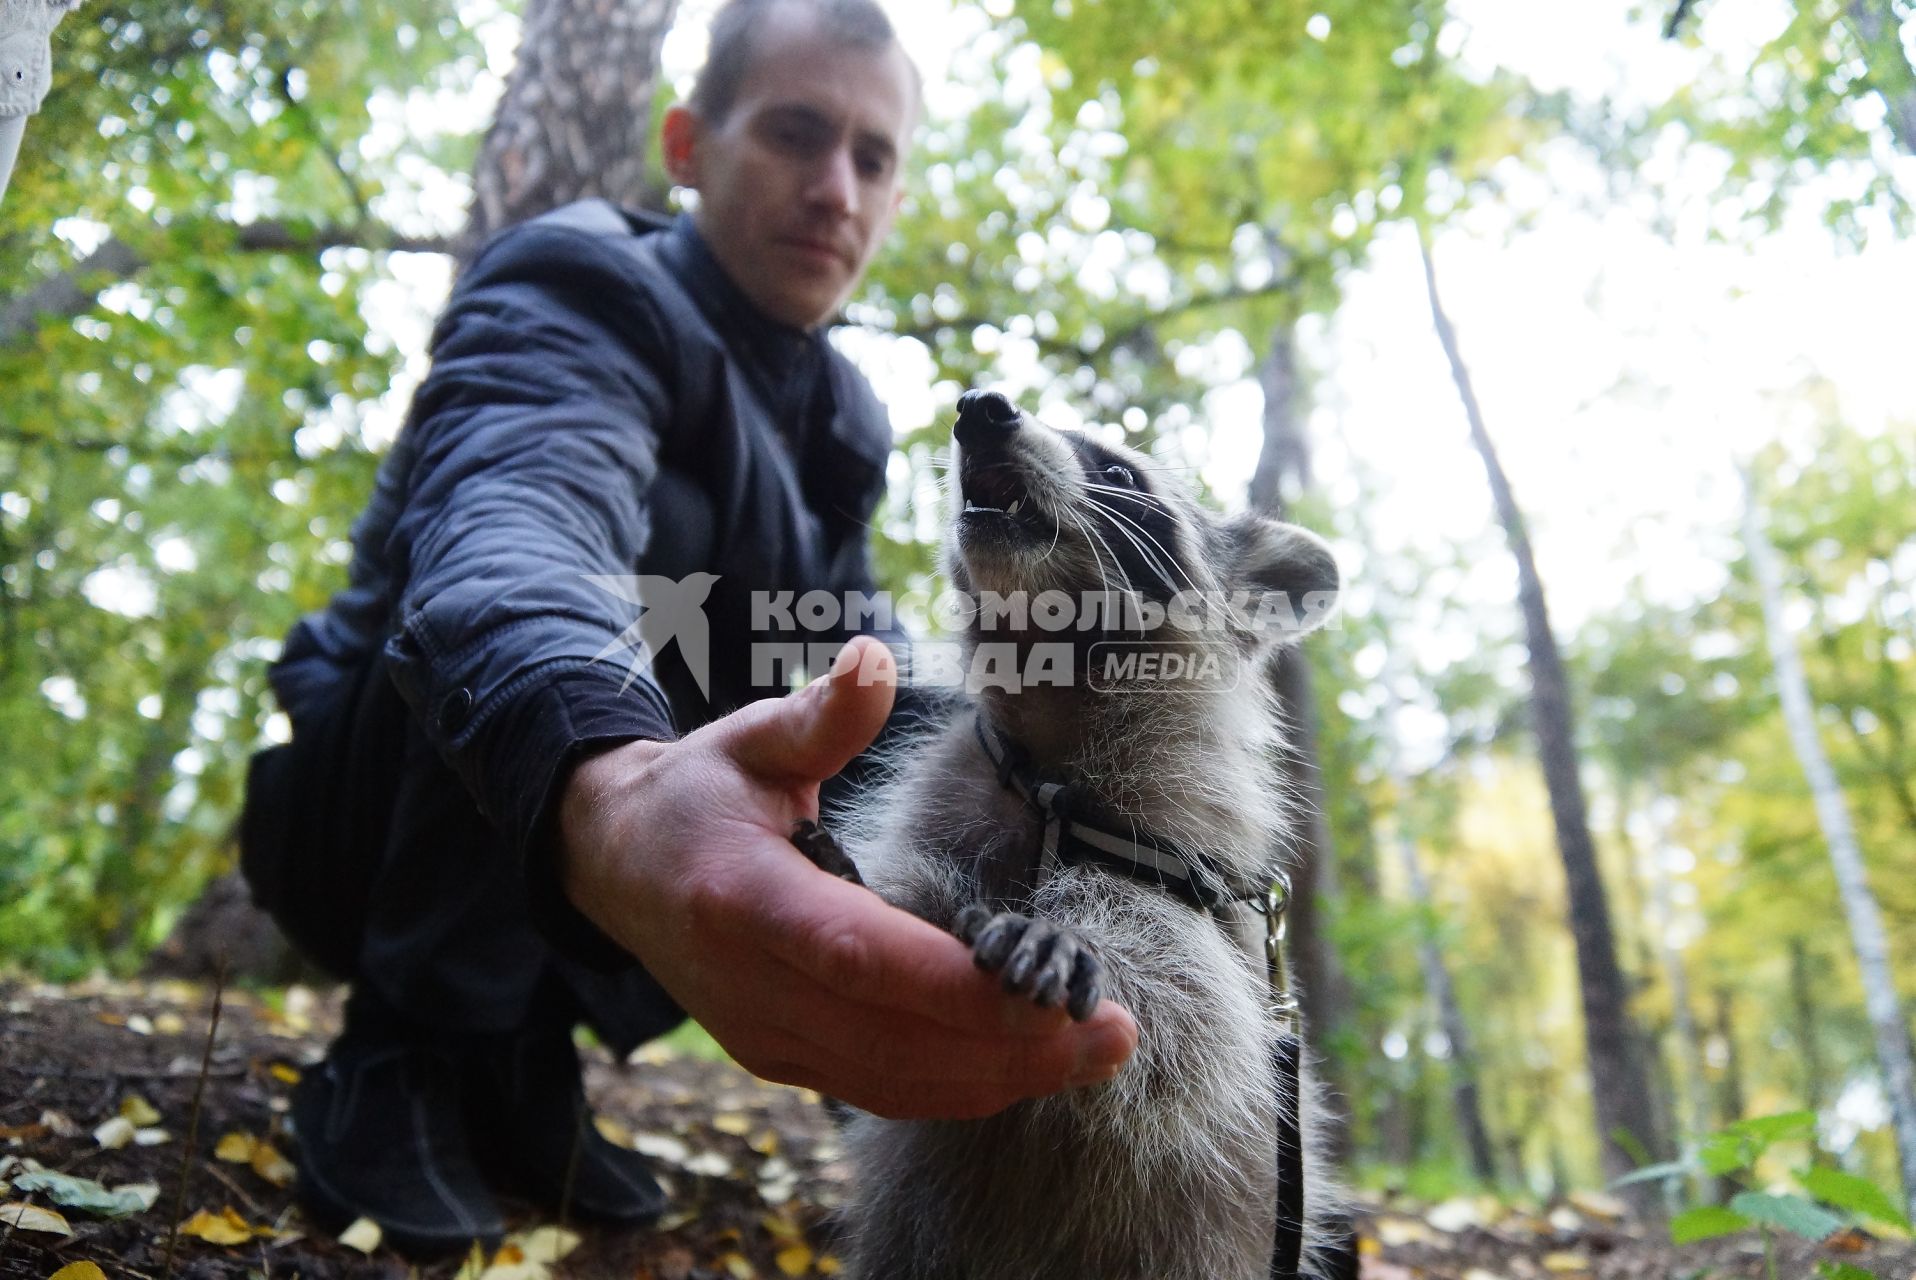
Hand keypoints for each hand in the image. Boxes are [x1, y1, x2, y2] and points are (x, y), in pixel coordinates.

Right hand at [557, 636, 1138, 1119]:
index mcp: (744, 900)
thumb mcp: (753, 738)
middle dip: (1011, 1048)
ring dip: (1001, 1079)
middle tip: (1113, 1029)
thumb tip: (875, 660)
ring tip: (1094, 1051)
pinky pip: (878, 1089)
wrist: (616, 866)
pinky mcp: (781, 1059)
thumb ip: (823, 713)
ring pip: (892, 1083)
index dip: (957, 988)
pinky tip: (1028, 1065)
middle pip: (893, 1043)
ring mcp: (764, 1035)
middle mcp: (752, 987)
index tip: (1051, 991)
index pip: (861, 958)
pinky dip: (958, 1087)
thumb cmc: (701, 794)